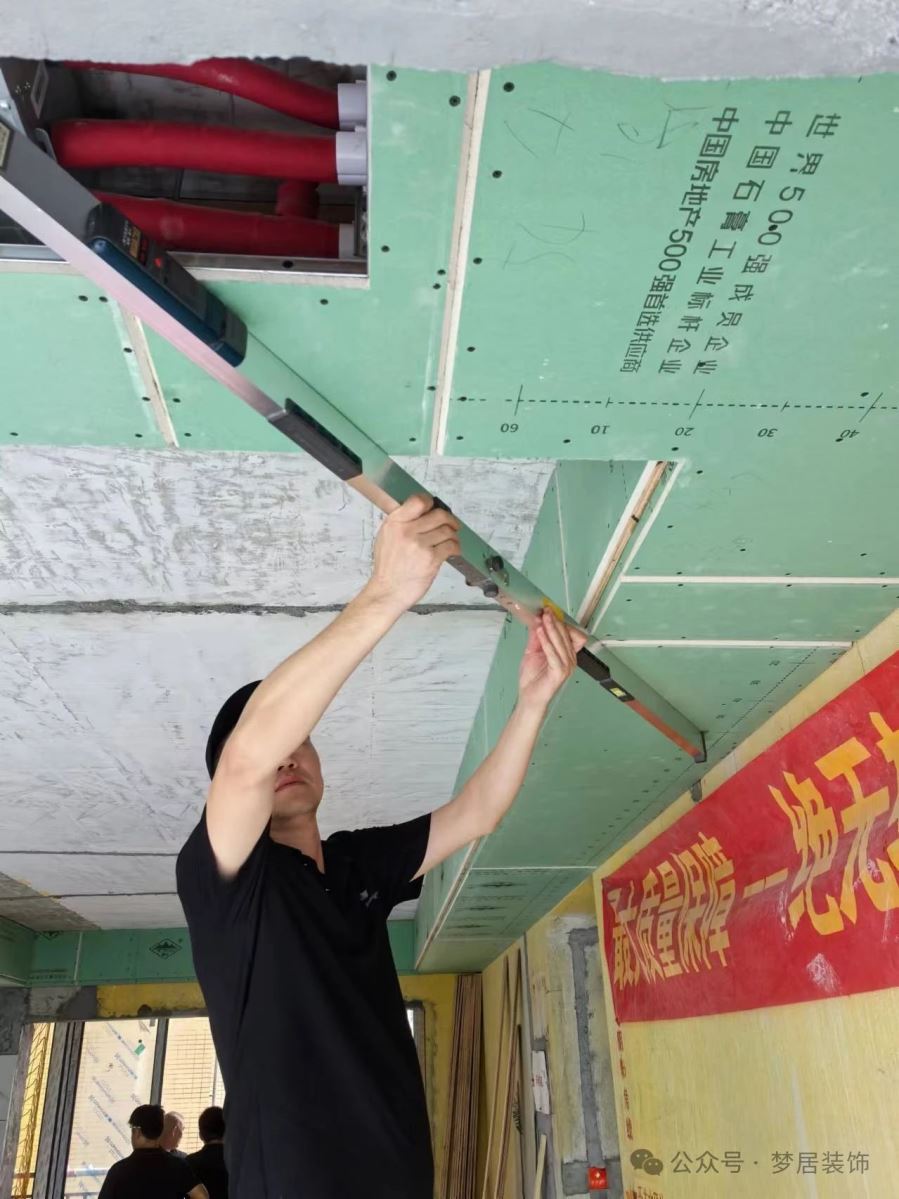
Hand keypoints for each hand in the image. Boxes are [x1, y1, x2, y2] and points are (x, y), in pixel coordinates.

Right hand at [366, 495, 461, 612]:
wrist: (388, 591)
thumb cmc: (388, 567)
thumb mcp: (386, 537)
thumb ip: (403, 522)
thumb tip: (423, 512)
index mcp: (395, 522)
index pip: (419, 500)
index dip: (431, 503)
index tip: (435, 508)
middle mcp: (407, 531)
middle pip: (439, 515)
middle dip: (450, 519)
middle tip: (452, 525)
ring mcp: (419, 545)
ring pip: (447, 530)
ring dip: (453, 535)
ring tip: (451, 540)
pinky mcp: (431, 559)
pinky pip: (451, 546)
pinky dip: (456, 547)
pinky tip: (453, 550)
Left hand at [518, 610, 586, 710]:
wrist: (529, 698)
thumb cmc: (533, 678)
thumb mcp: (533, 652)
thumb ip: (537, 637)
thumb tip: (537, 620)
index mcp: (567, 654)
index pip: (570, 633)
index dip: (561, 622)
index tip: (549, 611)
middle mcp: (570, 659)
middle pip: (566, 635)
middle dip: (555, 621)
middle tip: (546, 611)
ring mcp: (567, 666)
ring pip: (560, 642)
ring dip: (551, 628)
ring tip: (542, 618)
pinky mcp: (559, 672)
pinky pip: (553, 653)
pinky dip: (546, 641)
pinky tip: (539, 632)